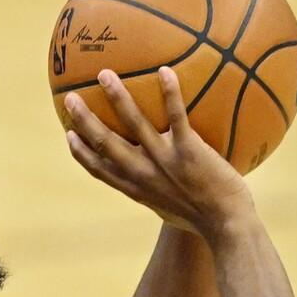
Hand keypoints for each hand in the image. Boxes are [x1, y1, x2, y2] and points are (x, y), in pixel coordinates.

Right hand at [65, 67, 254, 239]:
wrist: (227, 225)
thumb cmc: (204, 220)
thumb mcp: (170, 210)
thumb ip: (160, 193)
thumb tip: (161, 184)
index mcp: (137, 189)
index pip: (100, 169)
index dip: (81, 152)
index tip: (69, 134)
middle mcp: (143, 174)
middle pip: (105, 143)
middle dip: (85, 120)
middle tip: (71, 98)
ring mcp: (164, 161)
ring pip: (133, 123)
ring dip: (116, 97)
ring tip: (105, 75)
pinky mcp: (188, 151)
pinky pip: (176, 116)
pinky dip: (170, 92)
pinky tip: (165, 70)